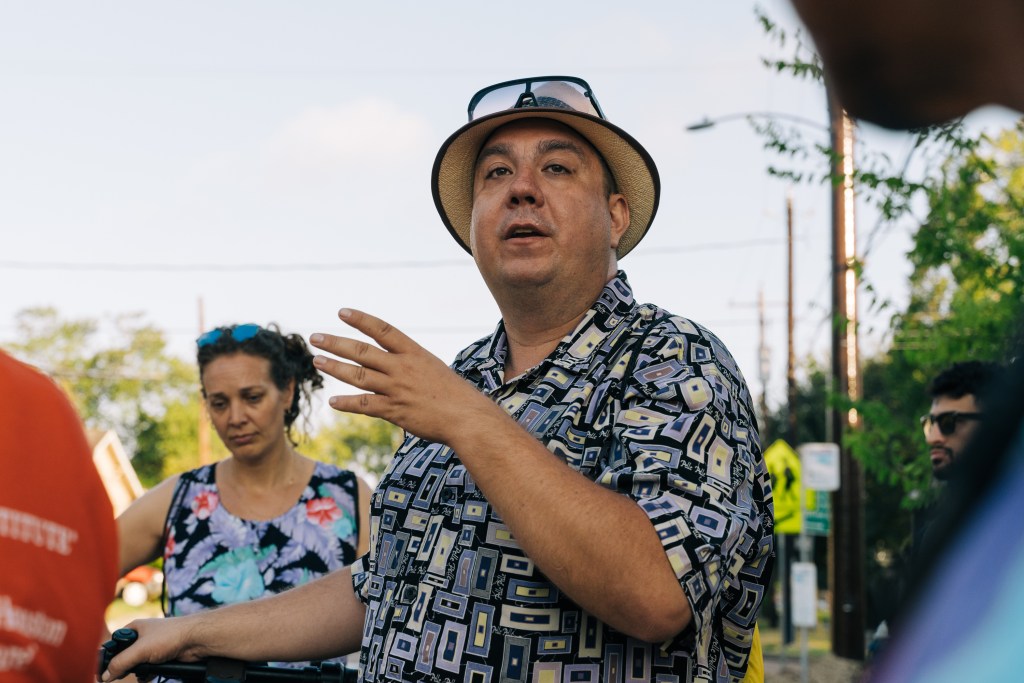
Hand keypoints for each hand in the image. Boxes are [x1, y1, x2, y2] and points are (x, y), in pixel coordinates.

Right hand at [100, 618, 194, 680]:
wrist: (196, 639)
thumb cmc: (170, 636)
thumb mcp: (141, 650)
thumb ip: (121, 662)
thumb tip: (106, 676)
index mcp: (134, 628)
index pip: (114, 644)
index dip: (107, 658)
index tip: (101, 673)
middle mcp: (142, 636)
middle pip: (124, 655)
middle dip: (122, 667)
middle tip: (119, 676)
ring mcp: (152, 647)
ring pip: (136, 664)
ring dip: (136, 671)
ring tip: (140, 673)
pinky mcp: (161, 656)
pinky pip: (148, 668)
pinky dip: (146, 674)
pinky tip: (147, 676)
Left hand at [310, 308, 498, 444]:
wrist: (467, 417)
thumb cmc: (455, 395)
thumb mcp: (433, 369)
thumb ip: (410, 365)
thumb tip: (392, 364)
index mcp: (414, 353)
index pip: (383, 330)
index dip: (361, 320)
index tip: (342, 312)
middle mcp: (402, 367)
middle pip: (363, 351)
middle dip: (337, 342)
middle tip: (316, 337)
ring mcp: (397, 389)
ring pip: (358, 375)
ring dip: (335, 367)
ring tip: (318, 361)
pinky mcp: (394, 410)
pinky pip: (364, 404)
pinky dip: (346, 404)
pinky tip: (332, 402)